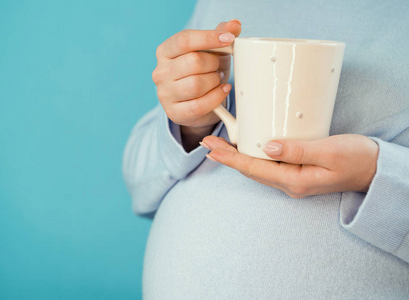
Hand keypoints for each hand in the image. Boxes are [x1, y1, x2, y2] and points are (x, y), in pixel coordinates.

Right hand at [152, 20, 241, 150]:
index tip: (229, 39)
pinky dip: (215, 98)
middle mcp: (160, 72)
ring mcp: (164, 94)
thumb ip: (221, 34)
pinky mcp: (174, 112)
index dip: (209, 38)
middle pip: (193, 62)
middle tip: (219, 67)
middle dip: (214, 64)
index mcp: (165, 51)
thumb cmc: (203, 72)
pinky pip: (199, 105)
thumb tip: (234, 24)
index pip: (184, 40)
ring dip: (214, 82)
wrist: (197, 104)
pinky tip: (222, 91)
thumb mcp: (212, 51)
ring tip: (217, 80)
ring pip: (196, 84)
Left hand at [201, 134, 378, 197]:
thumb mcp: (330, 152)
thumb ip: (298, 150)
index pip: (254, 169)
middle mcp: (290, 183)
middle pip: (251, 169)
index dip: (231, 158)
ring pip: (258, 167)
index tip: (212, 148)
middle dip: (228, 157)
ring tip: (219, 144)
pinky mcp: (297, 170)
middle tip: (208, 143)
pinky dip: (253, 154)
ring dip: (238, 155)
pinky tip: (247, 146)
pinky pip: (268, 164)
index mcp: (295, 181)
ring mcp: (293, 178)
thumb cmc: (357, 159)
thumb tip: (267, 147)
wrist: (374, 168)